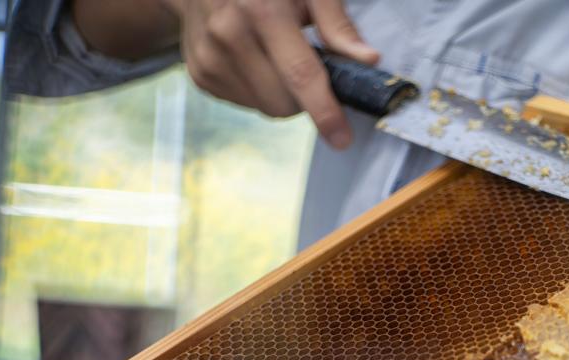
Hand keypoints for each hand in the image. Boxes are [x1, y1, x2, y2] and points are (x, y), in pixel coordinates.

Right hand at [163, 0, 378, 148]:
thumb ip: (337, 24)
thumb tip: (367, 60)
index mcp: (261, 10)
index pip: (300, 74)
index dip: (324, 111)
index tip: (341, 138)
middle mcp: (229, 34)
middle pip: (282, 102)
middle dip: (304, 98)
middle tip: (307, 67)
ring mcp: (210, 58)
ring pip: (265, 108)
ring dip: (281, 95)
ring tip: (276, 57)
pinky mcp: (201, 75)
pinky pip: (246, 104)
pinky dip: (260, 91)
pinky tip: (256, 62)